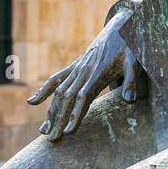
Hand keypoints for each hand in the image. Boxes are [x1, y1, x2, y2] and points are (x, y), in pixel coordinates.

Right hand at [27, 8, 142, 141]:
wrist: (120, 28)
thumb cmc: (130, 48)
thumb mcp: (135, 63)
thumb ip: (132, 81)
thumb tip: (130, 101)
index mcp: (97, 73)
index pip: (83, 97)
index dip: (75, 114)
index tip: (69, 132)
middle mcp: (83, 72)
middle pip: (67, 98)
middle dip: (59, 120)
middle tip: (52, 140)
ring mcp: (76, 69)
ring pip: (58, 92)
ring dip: (50, 112)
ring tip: (44, 131)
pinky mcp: (74, 66)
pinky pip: (56, 79)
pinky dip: (43, 91)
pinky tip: (32, 102)